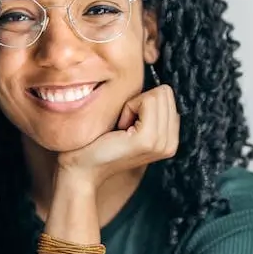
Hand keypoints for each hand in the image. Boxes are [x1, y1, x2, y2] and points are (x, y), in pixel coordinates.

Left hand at [57, 84, 179, 190]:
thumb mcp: (130, 122)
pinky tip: (119, 129)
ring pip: (158, 94)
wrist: (82, 169)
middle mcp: (170, 143)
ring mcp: (161, 143)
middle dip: (140, 102)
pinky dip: (129, 108)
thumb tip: (154, 83)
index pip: (167, 95)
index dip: (142, 102)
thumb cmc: (98, 142)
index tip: (126, 123)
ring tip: (121, 128)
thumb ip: (147, 108)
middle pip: (165, 92)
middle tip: (123, 125)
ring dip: (133, 105)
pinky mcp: (148, 140)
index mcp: (169, 138)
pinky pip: (146, 100)